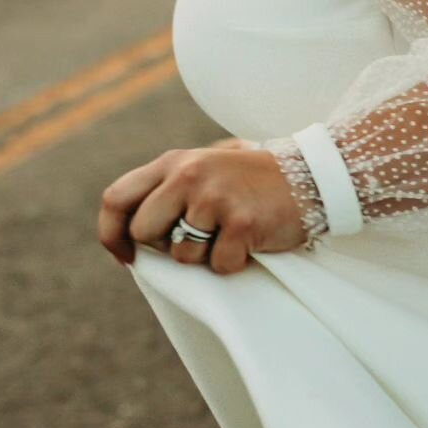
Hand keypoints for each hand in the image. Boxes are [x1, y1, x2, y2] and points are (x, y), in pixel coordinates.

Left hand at [97, 147, 306, 274]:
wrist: (314, 174)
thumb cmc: (254, 180)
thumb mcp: (207, 168)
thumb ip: (170, 188)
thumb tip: (133, 237)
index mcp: (174, 162)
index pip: (115, 199)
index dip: (112, 234)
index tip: (128, 255)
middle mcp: (188, 176)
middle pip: (143, 232)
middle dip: (165, 247)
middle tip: (197, 240)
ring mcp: (214, 199)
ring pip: (181, 255)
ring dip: (205, 256)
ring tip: (232, 234)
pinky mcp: (241, 223)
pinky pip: (219, 266)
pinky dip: (235, 263)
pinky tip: (252, 241)